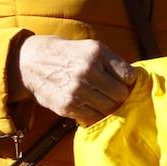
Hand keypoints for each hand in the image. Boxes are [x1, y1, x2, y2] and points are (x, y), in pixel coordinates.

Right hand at [11, 36, 135, 125]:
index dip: (128, 81)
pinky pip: (93, 117)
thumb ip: (113, 63)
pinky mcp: (67, 106)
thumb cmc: (69, 56)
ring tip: (99, 99)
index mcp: (97, 53)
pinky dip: (94, 113)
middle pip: (120, 94)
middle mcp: (87, 70)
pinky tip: (87, 104)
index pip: (129, 76)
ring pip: (109, 108)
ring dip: (107, 106)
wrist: (32, 63)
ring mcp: (77, 90)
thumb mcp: (91, 48)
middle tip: (111, 93)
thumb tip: (134, 83)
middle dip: (118, 96)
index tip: (123, 82)